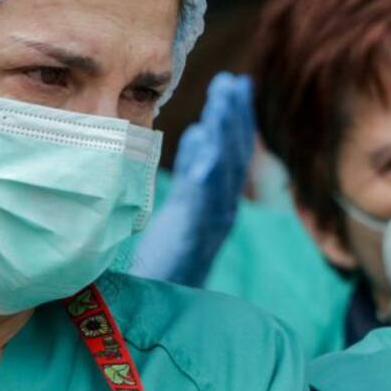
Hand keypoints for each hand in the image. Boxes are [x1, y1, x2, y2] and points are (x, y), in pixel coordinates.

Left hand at [130, 72, 255, 286]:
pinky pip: (204, 198)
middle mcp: (218, 212)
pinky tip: (207, 142)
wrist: (154, 308)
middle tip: (234, 83)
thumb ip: (191, 173)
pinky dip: (208, 168)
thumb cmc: (162, 264)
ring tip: (225, 99)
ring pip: (224, 172)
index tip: (235, 85)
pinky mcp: (191, 237)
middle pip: (233, 158)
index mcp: (213, 203)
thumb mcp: (178, 211)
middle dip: (235, 120)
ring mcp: (208, 225)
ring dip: (226, 134)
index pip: (228, 155)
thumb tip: (197, 135)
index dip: (235, 120)